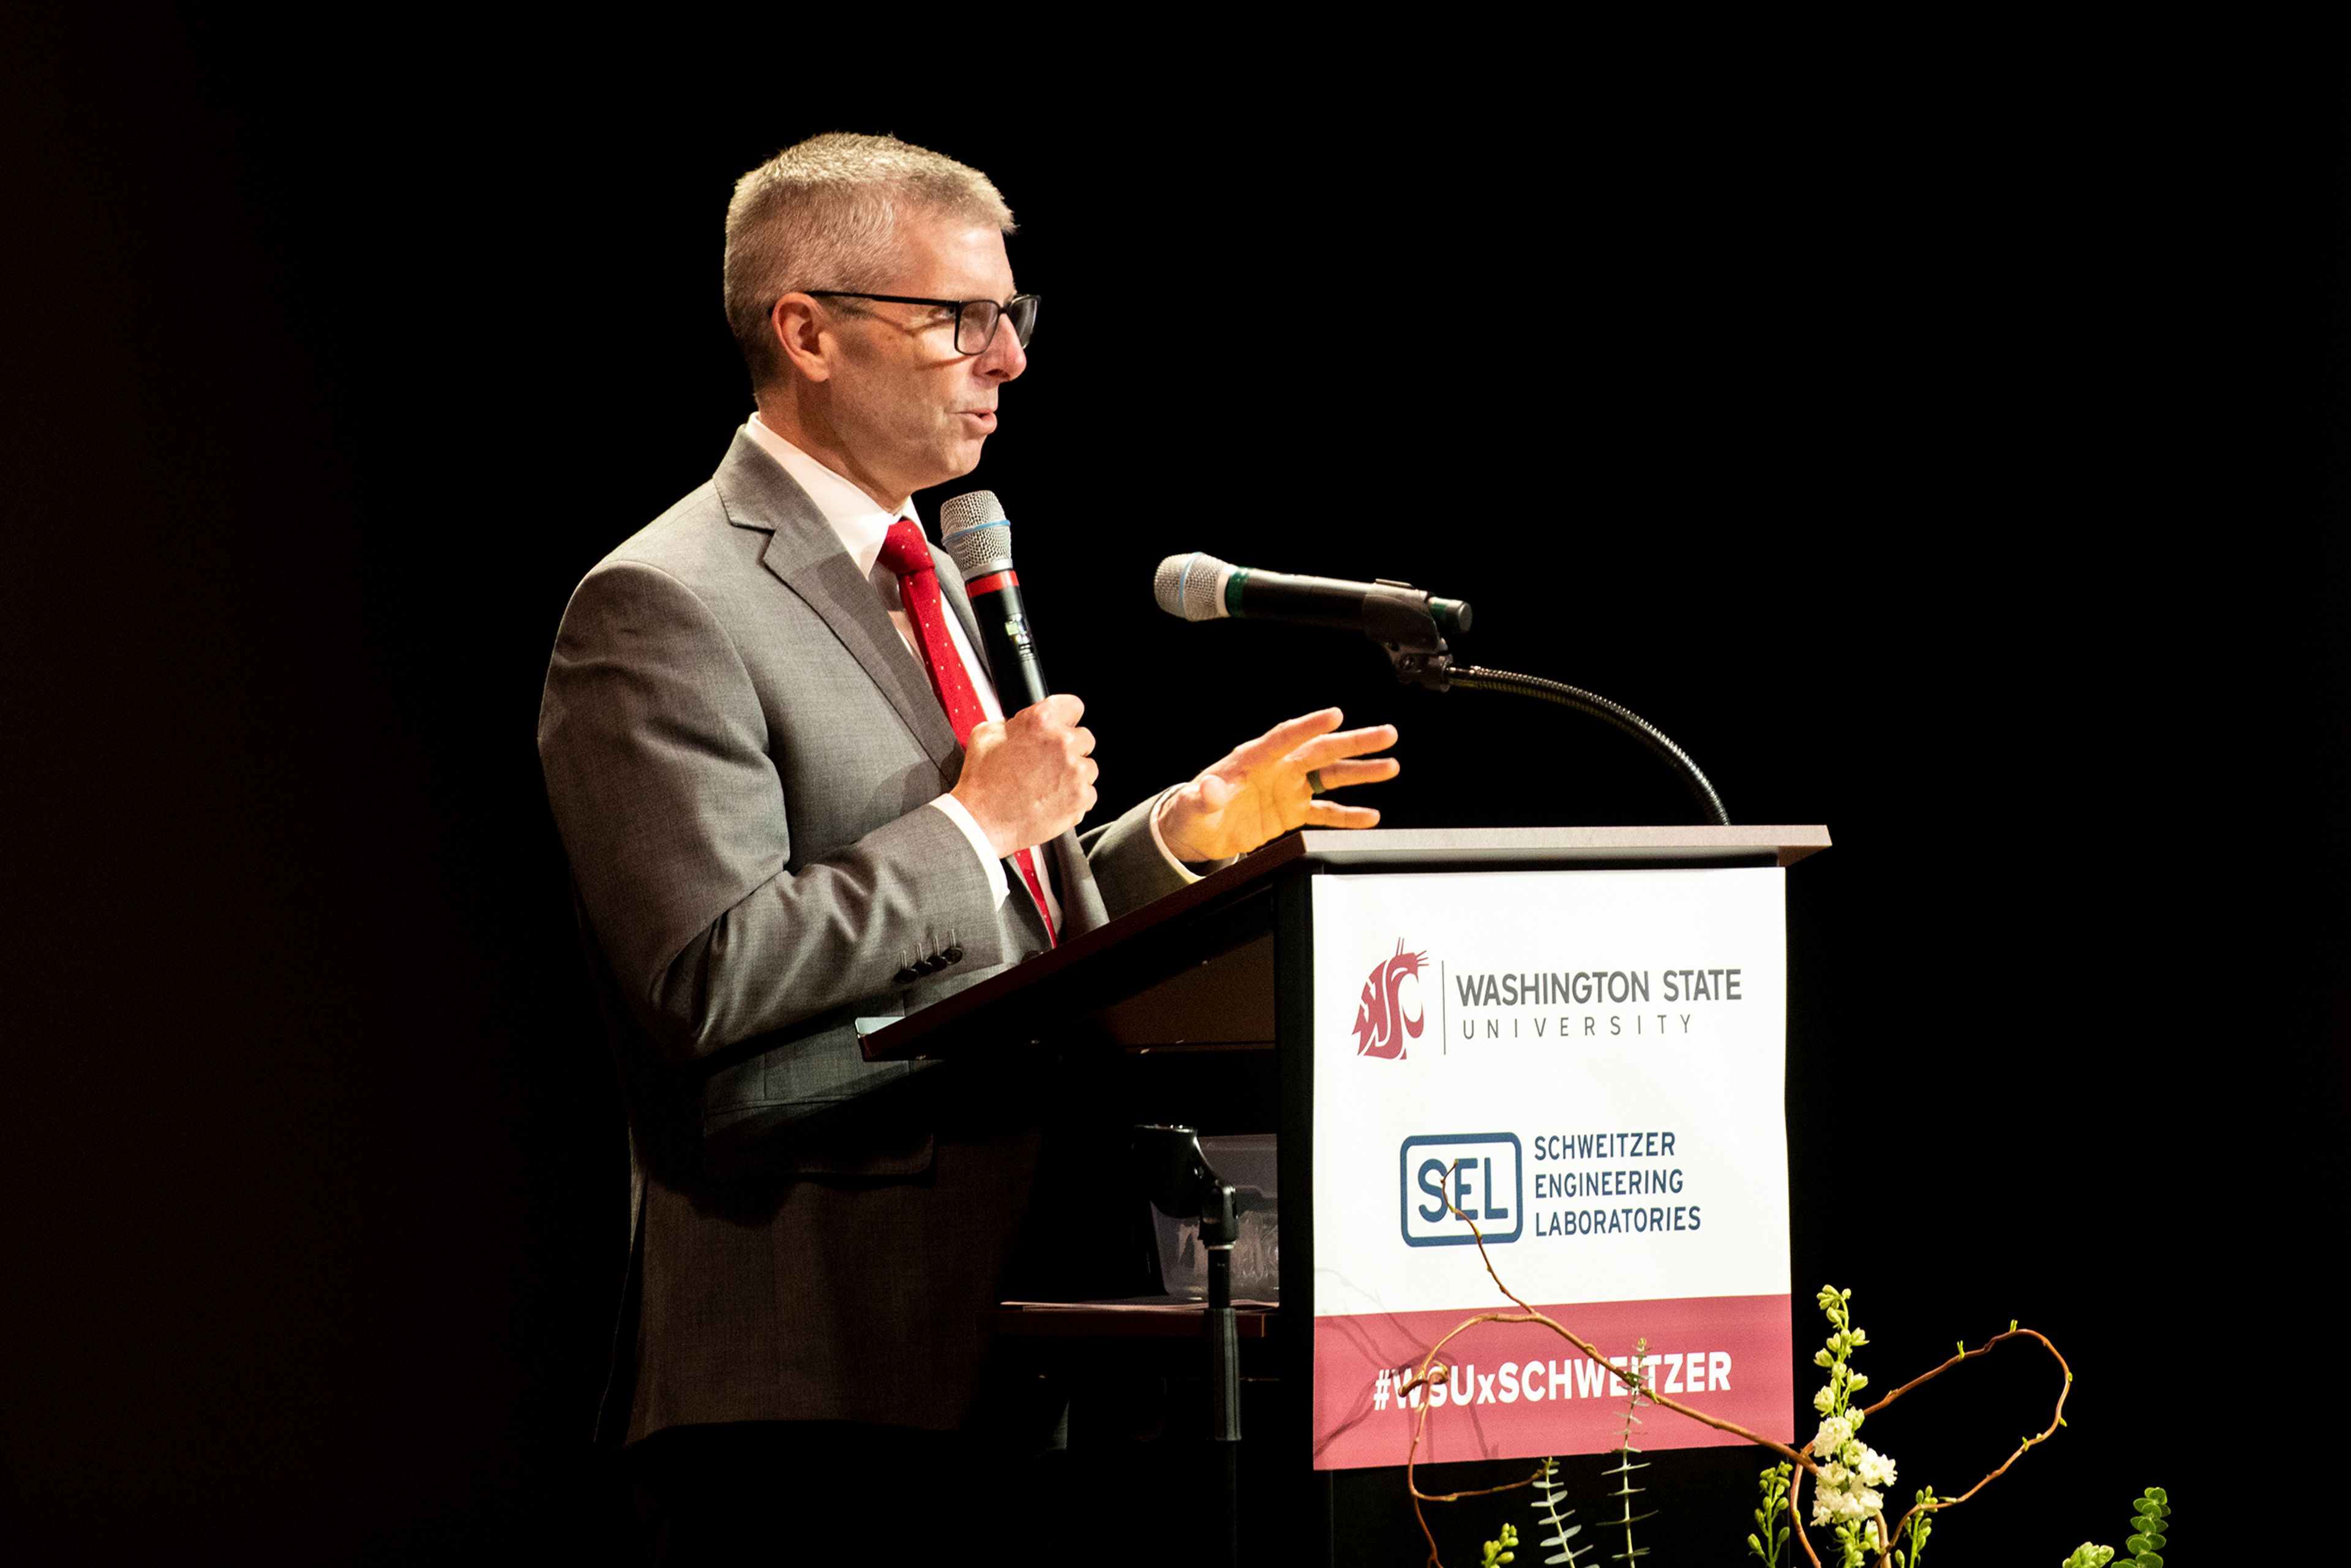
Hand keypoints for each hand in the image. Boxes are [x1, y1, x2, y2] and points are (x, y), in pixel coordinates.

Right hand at [951, 694, 1098, 857]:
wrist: (981, 822)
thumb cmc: (981, 782)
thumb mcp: (986, 735)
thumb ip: (1013, 723)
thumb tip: (1024, 725)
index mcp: (1040, 720)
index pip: (1073, 706)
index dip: (1066, 718)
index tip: (1063, 727)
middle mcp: (1062, 742)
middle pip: (1084, 738)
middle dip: (1070, 749)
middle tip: (1048, 764)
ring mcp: (1075, 771)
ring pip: (1088, 767)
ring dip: (1073, 775)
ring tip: (1047, 786)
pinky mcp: (1081, 798)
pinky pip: (1089, 794)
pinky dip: (1075, 799)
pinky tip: (1052, 801)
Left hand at [1157, 708, 1398, 863]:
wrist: (1197, 832)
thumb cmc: (1193, 810)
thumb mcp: (1194, 805)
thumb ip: (1204, 797)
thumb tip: (1210, 789)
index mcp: (1253, 758)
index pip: (1285, 737)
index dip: (1309, 726)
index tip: (1335, 715)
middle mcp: (1277, 769)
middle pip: (1321, 750)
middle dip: (1354, 742)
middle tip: (1386, 734)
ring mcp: (1288, 789)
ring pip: (1331, 776)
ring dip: (1360, 772)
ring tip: (1390, 766)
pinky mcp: (1292, 812)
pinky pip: (1326, 812)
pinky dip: (1347, 815)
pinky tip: (1369, 815)